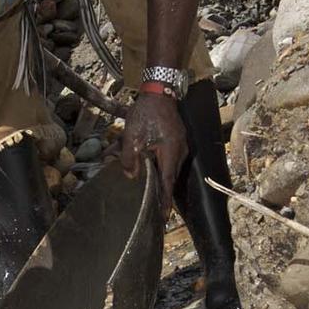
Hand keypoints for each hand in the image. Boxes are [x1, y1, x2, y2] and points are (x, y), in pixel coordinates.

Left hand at [121, 93, 187, 219]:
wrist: (159, 91)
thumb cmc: (146, 112)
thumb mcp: (131, 134)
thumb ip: (129, 157)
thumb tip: (129, 176)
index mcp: (170, 152)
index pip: (168, 182)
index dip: (165, 201)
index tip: (164, 217)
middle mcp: (179, 151)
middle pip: (169, 177)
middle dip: (161, 193)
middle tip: (155, 210)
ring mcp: (180, 146)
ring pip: (168, 167)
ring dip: (158, 177)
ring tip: (150, 191)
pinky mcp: (177, 140)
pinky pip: (168, 158)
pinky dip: (158, 164)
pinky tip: (146, 164)